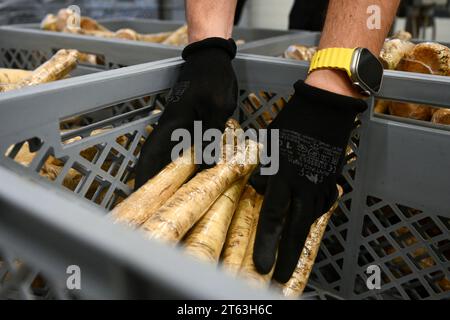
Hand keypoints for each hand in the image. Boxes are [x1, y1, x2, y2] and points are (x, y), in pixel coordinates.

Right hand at [134, 38, 237, 188]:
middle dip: (154, 180)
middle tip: (156, 203)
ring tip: (173, 195)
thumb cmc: (213, 78)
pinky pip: (184, 146)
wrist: (211, 57)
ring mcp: (179, 124)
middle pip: (157, 157)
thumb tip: (205, 166)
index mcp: (173, 123)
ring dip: (169, 173)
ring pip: (170, 153)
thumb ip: (209, 135)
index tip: (139, 194)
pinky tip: (193, 173)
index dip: (143, 174)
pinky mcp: (188, 122)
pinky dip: (185, 161)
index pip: (151, 153)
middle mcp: (171, 126)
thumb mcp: (216, 107)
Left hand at [250, 80, 366, 282]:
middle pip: (294, 227)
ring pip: (309, 220)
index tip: (262, 264)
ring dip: (299, 241)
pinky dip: (312, 219)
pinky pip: (321, 206)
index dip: (267, 243)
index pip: (273, 216)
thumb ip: (263, 170)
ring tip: (291, 260)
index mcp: (283, 174)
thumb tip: (258, 189)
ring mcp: (320, 184)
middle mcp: (303, 184)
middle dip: (286, 254)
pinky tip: (305, 227)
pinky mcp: (331, 180)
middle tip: (280, 275)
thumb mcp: (269, 143)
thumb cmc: (292, 122)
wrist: (326, 107)